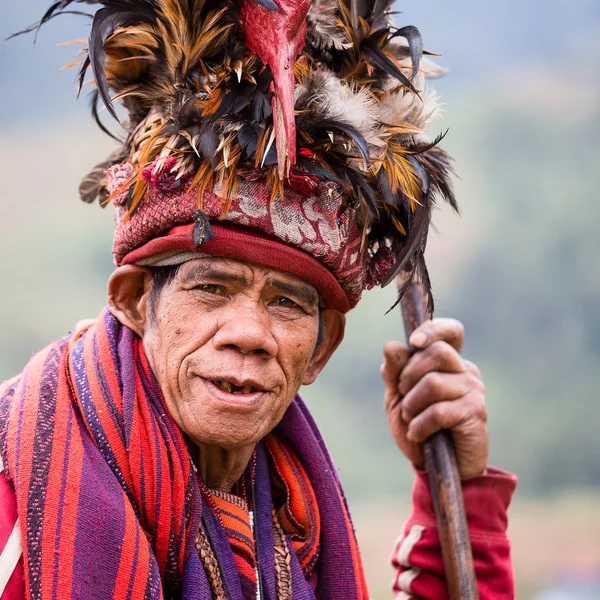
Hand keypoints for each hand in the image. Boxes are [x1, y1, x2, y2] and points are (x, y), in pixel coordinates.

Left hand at [381, 318, 487, 477]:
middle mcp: (464, 371)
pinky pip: (439, 410)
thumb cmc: (417, 428)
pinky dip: (420, 424)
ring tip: (410, 420)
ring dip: (412, 405)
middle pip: (438, 352)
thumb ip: (393, 372)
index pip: (451, 332)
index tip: (414, 342)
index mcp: (447, 362)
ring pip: (434, 382)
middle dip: (410, 374)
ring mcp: (474, 391)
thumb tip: (391, 345)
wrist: (435, 468)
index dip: (434, 330)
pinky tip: (418, 434)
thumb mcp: (397, 398)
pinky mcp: (476, 413)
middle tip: (403, 396)